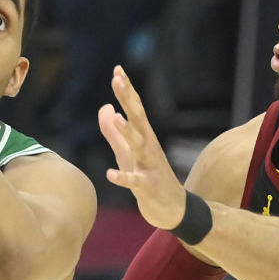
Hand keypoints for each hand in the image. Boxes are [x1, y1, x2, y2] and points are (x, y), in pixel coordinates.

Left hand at [98, 65, 187, 229]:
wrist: (174, 209)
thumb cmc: (149, 178)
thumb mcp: (128, 153)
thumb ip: (113, 132)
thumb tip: (104, 107)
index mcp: (144, 137)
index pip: (135, 109)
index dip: (126, 90)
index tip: (117, 70)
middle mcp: (149, 147)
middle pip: (138, 119)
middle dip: (128, 99)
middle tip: (118, 79)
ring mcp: (150, 167)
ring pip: (139, 146)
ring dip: (128, 132)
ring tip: (117, 119)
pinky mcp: (148, 188)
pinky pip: (135, 182)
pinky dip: (123, 178)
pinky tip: (110, 174)